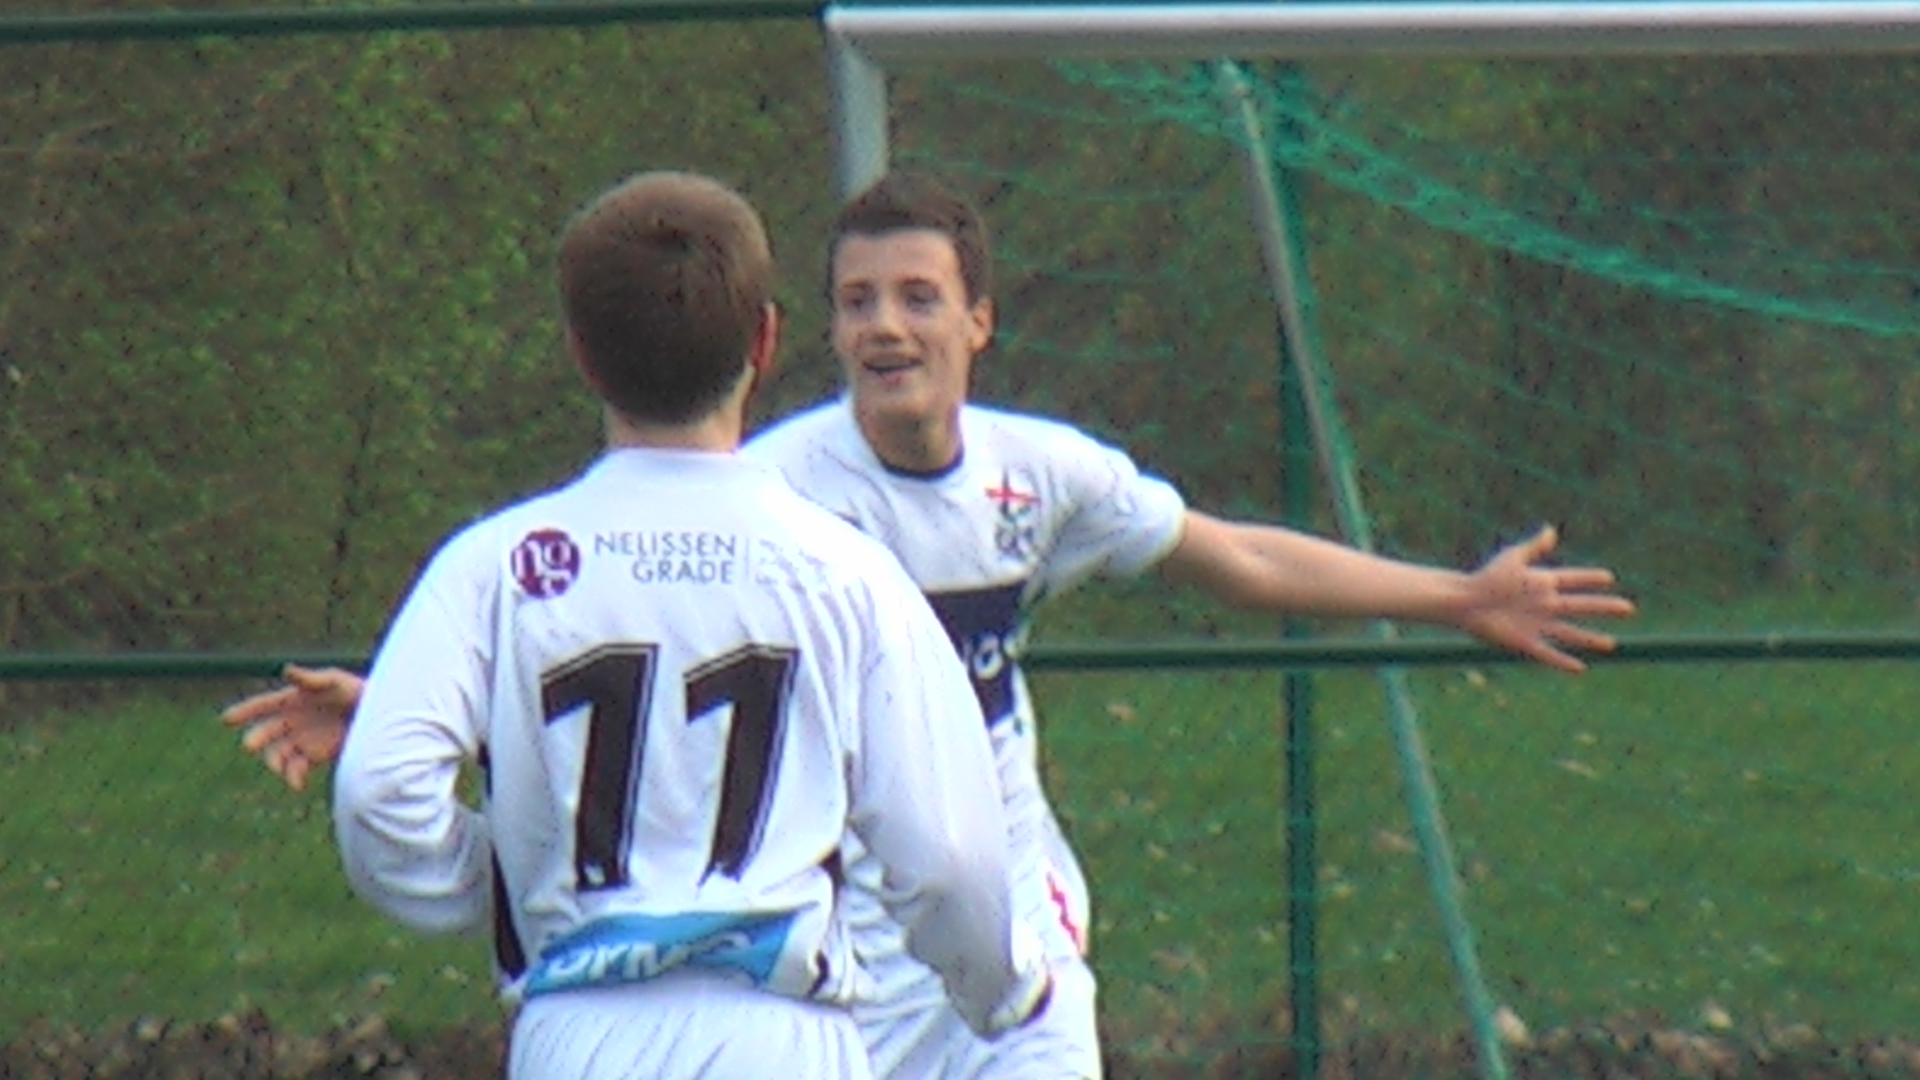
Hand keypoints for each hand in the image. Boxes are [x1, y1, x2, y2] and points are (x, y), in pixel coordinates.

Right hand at [220, 664, 364, 790]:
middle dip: (256, 739)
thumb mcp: (337, 682)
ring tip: (282, 769)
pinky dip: (293, 777)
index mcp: (295, 699)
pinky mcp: (315, 757)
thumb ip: (312, 679)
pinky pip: (296, 769)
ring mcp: (303, 740)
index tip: (226, 719)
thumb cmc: (359, 691)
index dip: (245, 711)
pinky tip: (297, 784)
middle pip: (266, 732)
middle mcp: (294, 721)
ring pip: (277, 754)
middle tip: (250, 746)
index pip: (264, 705)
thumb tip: (286, 670)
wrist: (383, 718)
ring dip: (275, 763)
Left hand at [1456, 525, 1635, 672]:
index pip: (1573, 580)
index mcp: (1542, 582)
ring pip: (1571, 633)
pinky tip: (1579, 668)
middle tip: (1628, 608)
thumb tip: (1550, 530)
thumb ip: (1533, 547)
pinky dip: (1563, 661)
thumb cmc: (1486, 577)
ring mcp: (1537, 624)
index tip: (1609, 577)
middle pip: (1581, 607)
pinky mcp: (1525, 642)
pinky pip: (1549, 653)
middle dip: (1604, 608)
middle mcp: (1544, 605)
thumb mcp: (1512, 559)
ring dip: (1591, 639)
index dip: (1589, 578)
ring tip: (1612, 644)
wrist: (1465, 601)